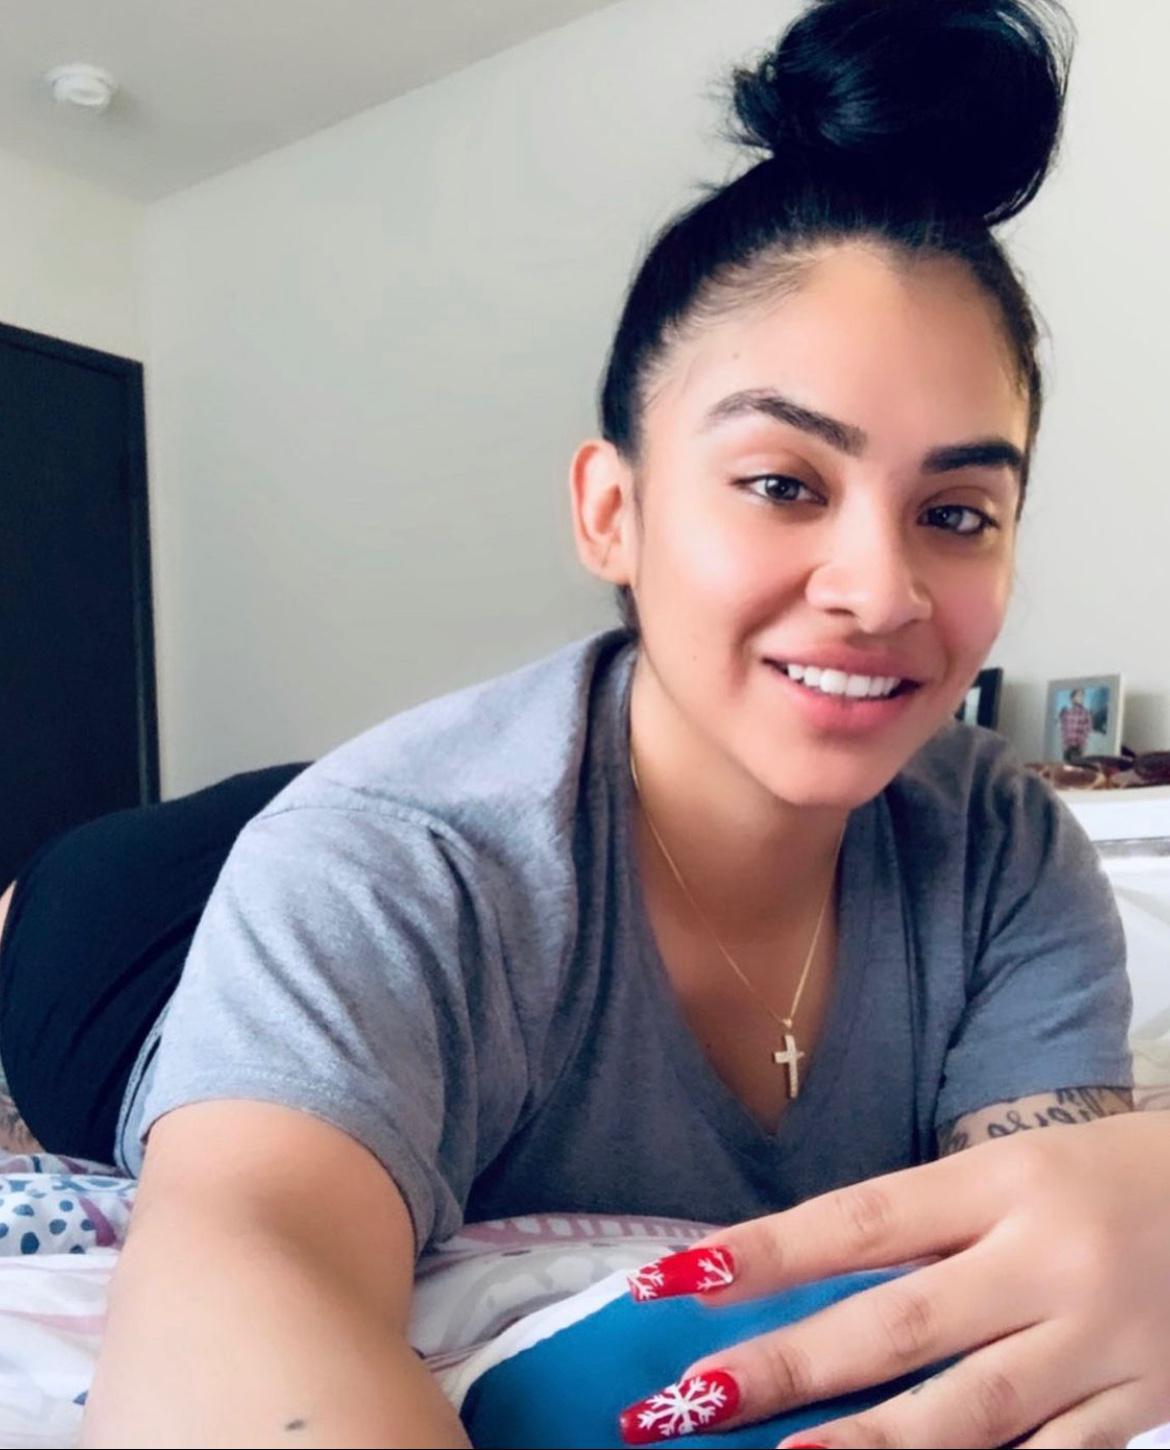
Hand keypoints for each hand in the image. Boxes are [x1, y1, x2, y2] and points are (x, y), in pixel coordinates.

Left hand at [671, 1114, 1169, 1446]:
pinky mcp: (1140, 1405)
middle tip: (691, 1397)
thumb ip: (918, 1232)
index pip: (861, 1221)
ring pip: (969, 1410)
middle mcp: (1046, 1260)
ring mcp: (1098, 1342)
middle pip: (899, 1323)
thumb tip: (799, 1287)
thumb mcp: (1003, 1175)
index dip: (766, 1253)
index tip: (676, 1281)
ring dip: (868, 1445)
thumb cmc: (1092, 1180)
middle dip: (788, 1366)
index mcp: (1000, 1182)